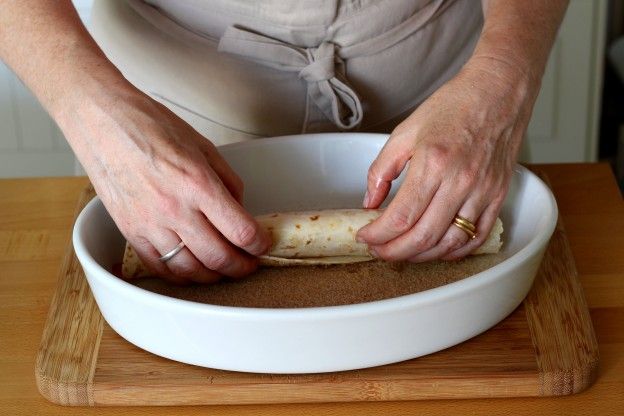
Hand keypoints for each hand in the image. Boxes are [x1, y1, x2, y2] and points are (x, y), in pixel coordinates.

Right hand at [63, 86, 270, 283]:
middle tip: (249, 264)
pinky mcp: (130, 231)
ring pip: (190, 269)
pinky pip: (159, 266)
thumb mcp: (204, 146)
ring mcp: (150, 224)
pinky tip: (192, 271)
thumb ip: (227, 181)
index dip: (259, 244)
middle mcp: (175, 209)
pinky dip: (180, 276)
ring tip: (224, 270)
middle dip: (242, 266)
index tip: (263, 245)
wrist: (103, 121)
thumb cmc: (151, 126)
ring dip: (213, 276)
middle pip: (219, 257)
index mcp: (198, 184)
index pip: (241, 231)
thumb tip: (239, 208)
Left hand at [356, 58, 537, 261]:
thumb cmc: (454, 106)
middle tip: (379, 251)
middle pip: (423, 237)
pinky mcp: (498, 196)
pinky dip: (455, 251)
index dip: (378, 235)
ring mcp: (483, 192)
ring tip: (403, 252)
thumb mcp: (405, 132)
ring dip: (422, 256)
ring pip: (449, 243)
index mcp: (433, 163)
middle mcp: (460, 182)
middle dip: (394, 252)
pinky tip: (437, 250)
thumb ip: (381, 169)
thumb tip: (370, 203)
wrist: (499, 91)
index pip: (401, 217)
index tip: (365, 237)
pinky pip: (476, 237)